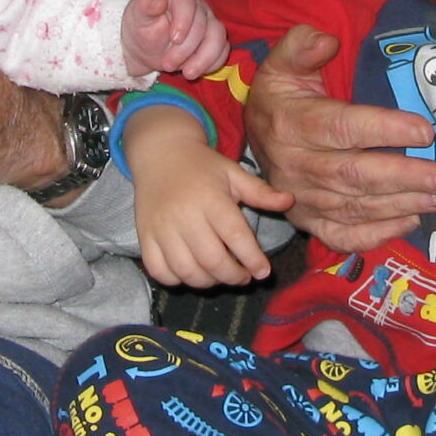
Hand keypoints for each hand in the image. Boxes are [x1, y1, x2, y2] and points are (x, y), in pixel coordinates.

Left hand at [122, 0, 228, 79]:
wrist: (144, 44)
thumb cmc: (141, 25)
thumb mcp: (137, 15)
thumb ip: (145, 6)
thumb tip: (159, 0)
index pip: (187, 3)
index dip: (184, 21)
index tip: (174, 39)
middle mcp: (197, 6)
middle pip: (203, 25)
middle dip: (186, 49)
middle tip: (167, 64)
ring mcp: (208, 23)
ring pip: (218, 37)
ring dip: (204, 59)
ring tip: (187, 74)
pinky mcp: (214, 40)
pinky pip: (222, 51)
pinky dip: (212, 63)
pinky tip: (194, 71)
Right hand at [127, 111, 289, 287]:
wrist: (160, 153)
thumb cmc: (202, 166)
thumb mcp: (234, 173)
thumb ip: (261, 192)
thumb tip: (290, 201)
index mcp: (212, 200)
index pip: (236, 238)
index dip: (253, 260)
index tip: (264, 272)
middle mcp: (185, 216)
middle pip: (213, 260)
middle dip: (234, 276)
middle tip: (244, 277)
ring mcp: (162, 229)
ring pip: (187, 271)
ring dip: (208, 282)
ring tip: (220, 275)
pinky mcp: (145, 237)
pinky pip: (159, 271)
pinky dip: (176, 280)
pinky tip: (191, 272)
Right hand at [241, 24, 435, 252]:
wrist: (255, 137)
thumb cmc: (281, 97)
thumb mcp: (282, 63)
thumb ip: (302, 46)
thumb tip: (327, 40)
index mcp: (289, 123)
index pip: (340, 128)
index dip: (384, 130)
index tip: (424, 131)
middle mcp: (292, 166)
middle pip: (352, 175)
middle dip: (401, 177)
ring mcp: (299, 200)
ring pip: (353, 207)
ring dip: (398, 205)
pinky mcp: (308, 222)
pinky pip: (342, 236)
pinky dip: (376, 234)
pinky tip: (408, 223)